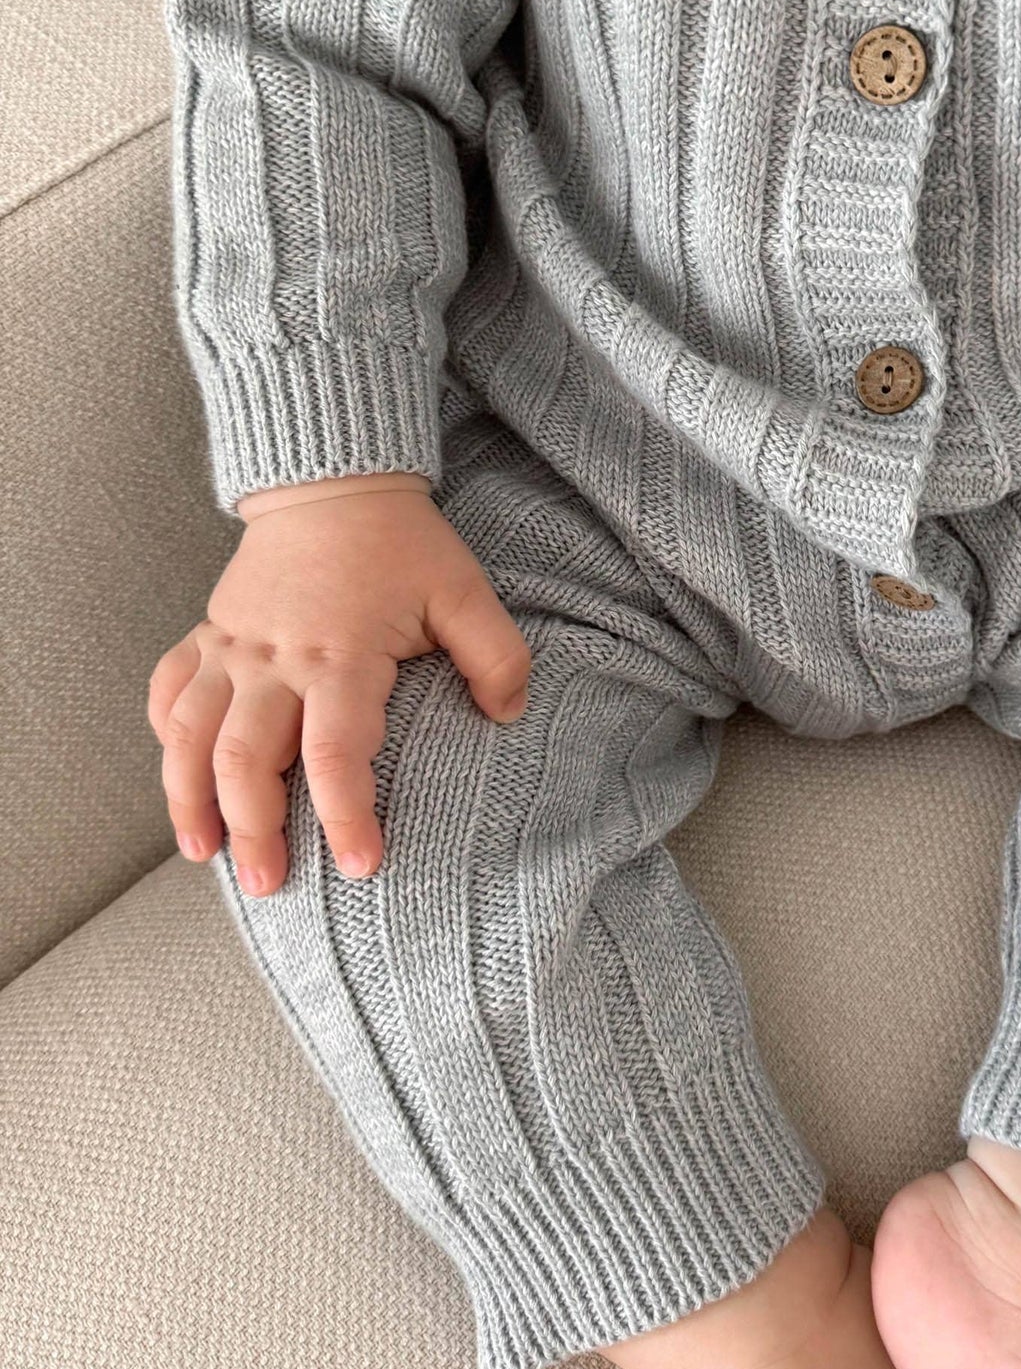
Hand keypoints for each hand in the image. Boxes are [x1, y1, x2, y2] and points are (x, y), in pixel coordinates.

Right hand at [147, 472, 531, 897]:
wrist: (332, 483)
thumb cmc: (401, 544)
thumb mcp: (464, 591)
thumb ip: (497, 655)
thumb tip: (507, 716)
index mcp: (341, 655)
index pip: (334, 753)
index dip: (346, 814)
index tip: (361, 866)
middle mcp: (274, 659)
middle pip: (246, 759)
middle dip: (253, 829)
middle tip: (268, 885)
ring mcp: (232, 647)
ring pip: (190, 735)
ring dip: (190, 800)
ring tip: (204, 854)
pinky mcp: (208, 635)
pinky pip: (168, 693)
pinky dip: (165, 741)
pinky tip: (179, 785)